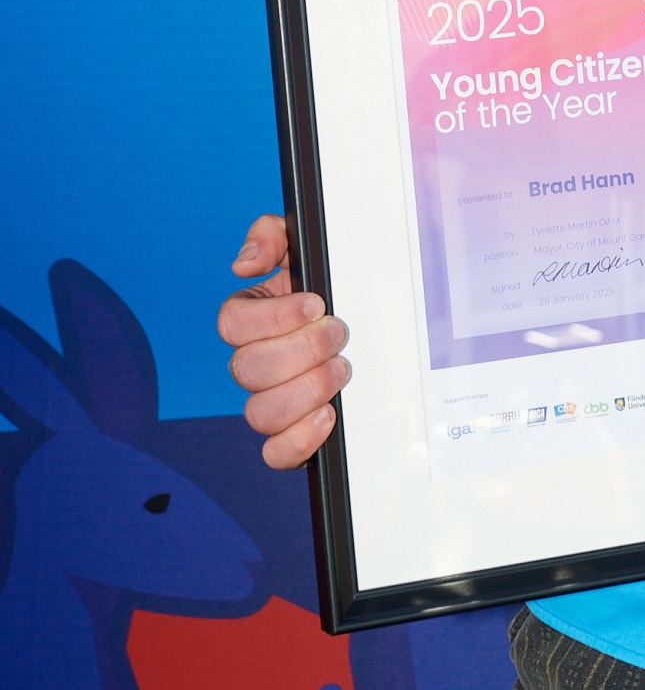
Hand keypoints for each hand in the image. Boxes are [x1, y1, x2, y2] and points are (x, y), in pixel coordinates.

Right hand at [216, 213, 349, 469]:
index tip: (316, 303)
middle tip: (339, 334)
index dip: (273, 316)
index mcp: (251, 319)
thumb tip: (243, 264)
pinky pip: (276, 454)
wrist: (367, 323)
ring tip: (341, 370)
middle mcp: (253, 363)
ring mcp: (270, 401)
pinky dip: (300, 440)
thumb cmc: (329, 284)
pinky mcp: (291, 437)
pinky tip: (329, 415)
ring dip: (305, 391)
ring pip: (259, 414)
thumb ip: (272, 234)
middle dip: (301, 351)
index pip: (232, 323)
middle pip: (247, 370)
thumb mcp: (305, 246)